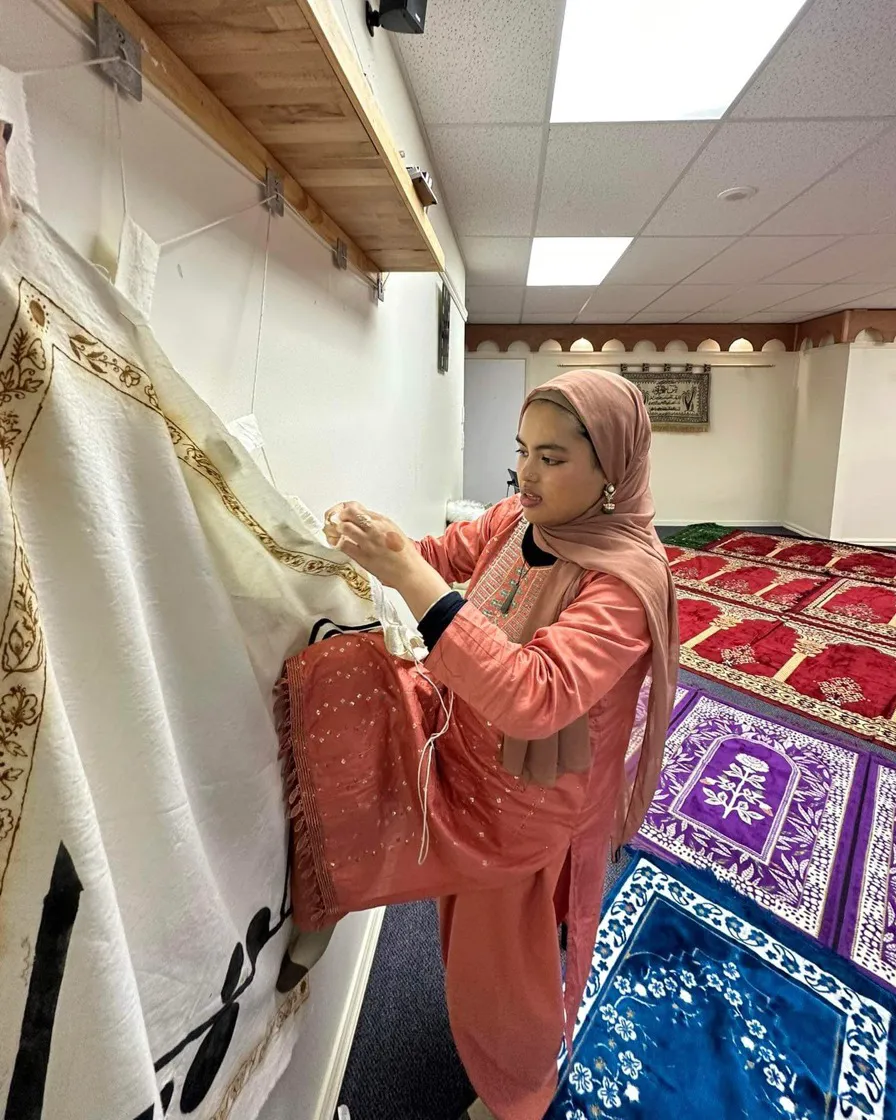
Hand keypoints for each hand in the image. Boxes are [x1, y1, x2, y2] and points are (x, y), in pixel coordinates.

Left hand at [323, 502, 449, 618]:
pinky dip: (339, 544)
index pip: (357, 508)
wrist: (408, 571)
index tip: (343, 514)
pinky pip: (344, 545)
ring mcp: (368, 542)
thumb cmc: (404, 554)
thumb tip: (362, 520)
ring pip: (344, 527)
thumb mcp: (393, 530)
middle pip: (349, 513)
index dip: (346, 510)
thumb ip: (377, 524)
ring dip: (338, 530)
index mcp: (383, 521)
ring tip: (338, 534)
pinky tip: (341, 545)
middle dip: (340, 517)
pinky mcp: (363, 556)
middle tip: (337, 522)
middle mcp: (375, 529)